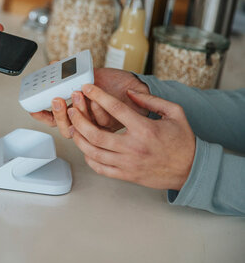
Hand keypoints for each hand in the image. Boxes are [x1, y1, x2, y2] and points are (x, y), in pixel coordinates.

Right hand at [30, 68, 149, 135]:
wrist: (135, 85)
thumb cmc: (112, 82)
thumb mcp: (88, 75)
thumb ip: (70, 73)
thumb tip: (54, 64)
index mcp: (75, 110)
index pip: (53, 119)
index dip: (42, 115)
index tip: (34, 107)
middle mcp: (85, 120)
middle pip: (66, 128)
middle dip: (59, 115)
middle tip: (57, 100)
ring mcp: (98, 124)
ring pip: (82, 127)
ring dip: (79, 109)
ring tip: (79, 92)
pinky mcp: (112, 124)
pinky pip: (101, 122)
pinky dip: (97, 109)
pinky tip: (98, 99)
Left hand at [67, 84, 195, 189]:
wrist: (191, 170)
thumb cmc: (182, 141)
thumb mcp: (174, 113)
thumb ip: (152, 100)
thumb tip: (130, 92)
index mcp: (144, 129)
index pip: (115, 108)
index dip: (97, 95)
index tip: (87, 87)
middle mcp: (133, 147)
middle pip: (96, 134)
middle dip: (79, 120)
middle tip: (71, 110)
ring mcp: (128, 164)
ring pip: (93, 152)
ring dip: (79, 139)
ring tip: (72, 128)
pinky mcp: (126, 175)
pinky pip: (100, 168)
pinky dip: (88, 158)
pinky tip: (85, 148)